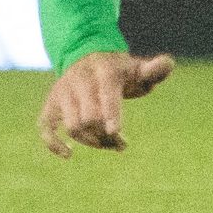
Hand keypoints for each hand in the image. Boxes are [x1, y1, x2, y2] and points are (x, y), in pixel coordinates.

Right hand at [38, 51, 174, 157]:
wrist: (86, 58)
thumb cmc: (118, 71)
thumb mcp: (137, 69)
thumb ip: (154, 70)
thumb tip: (167, 63)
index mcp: (103, 72)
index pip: (106, 94)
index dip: (111, 114)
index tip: (116, 133)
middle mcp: (79, 81)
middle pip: (90, 118)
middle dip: (107, 135)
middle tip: (121, 142)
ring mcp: (62, 93)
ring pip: (73, 127)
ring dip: (91, 142)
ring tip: (108, 144)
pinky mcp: (50, 105)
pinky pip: (44, 127)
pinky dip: (54, 144)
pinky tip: (69, 155)